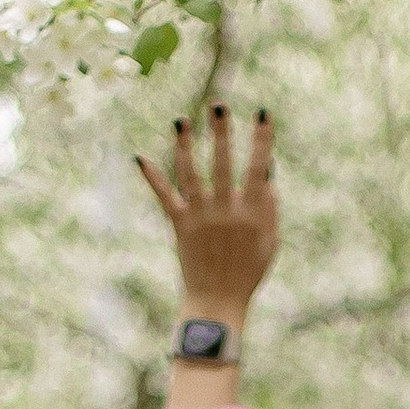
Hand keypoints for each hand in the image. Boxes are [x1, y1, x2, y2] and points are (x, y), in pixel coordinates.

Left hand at [137, 104, 276, 324]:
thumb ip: (269, 208)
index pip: (258, 169)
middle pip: (222, 164)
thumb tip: (267, 171)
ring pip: (190, 174)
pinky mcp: (180, 227)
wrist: (217, 302)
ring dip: (184, 145)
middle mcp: (225, 212)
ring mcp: (200, 218)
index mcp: (251, 214)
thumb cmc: (248, 272)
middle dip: (221, 134)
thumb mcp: (270, 242)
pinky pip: (164, 198)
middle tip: (218, 106)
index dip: (262, 140)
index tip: (263, 113)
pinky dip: (151, 178)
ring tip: (180, 120)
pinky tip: (139, 157)